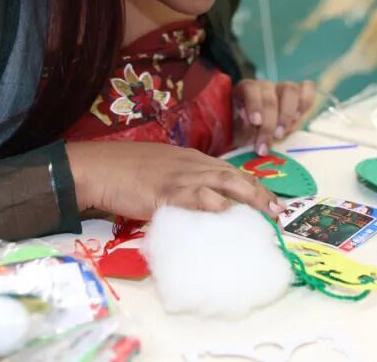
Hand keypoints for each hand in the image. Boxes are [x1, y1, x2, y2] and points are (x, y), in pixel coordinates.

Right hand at [66, 141, 283, 218]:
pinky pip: (196, 200)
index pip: (230, 171)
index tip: (270, 199)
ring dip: (247, 201)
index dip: (253, 184)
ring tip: (265, 217)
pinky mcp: (166, 193)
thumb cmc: (125, 169)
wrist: (98, 167)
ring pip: (223, 186)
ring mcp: (180, 178)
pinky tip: (228, 217)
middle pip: (234, 176)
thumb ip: (182, 181)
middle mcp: (191, 165)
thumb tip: (200, 200)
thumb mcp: (161, 168)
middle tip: (279, 210)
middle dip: (260, 193)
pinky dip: (215, 208)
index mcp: (191, 158)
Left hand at [233, 79, 316, 155]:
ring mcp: (283, 88)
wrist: (259, 136)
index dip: (254, 105)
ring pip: (290, 90)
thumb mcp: (238, 135)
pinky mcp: (299, 94)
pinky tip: (299, 118)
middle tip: (271, 140)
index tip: (256, 123)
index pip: (251, 90)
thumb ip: (242, 129)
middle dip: (271, 122)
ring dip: (288, 114)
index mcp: (246, 90)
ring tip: (283, 133)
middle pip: (271, 96)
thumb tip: (250, 122)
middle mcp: (265, 86)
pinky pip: (307, 90)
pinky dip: (306, 102)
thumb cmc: (245, 134)